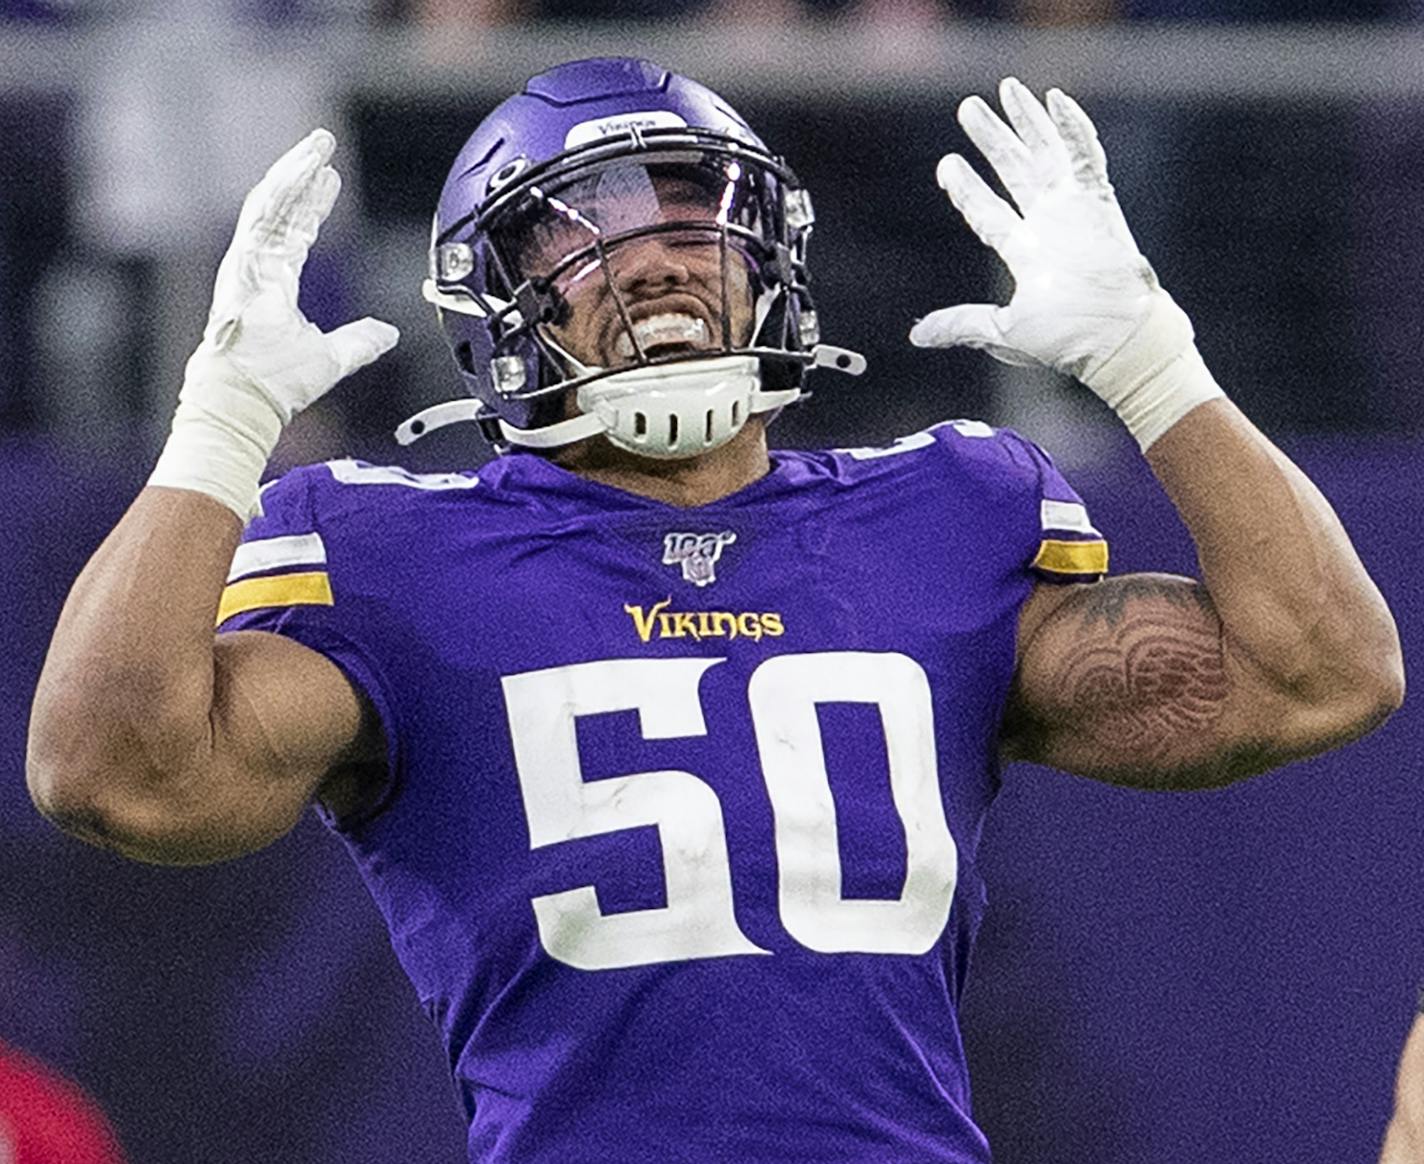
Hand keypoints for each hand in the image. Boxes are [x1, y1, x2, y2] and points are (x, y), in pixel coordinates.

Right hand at [150, 129, 398, 517]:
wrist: (247, 398)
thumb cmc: (277, 384)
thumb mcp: (333, 357)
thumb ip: (360, 342)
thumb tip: (387, 333)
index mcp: (275, 281)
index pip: (297, 232)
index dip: (314, 205)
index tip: (332, 180)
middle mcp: (258, 266)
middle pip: (283, 209)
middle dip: (304, 175)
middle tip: (324, 145)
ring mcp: (245, 262)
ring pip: (270, 203)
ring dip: (295, 171)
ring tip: (317, 146)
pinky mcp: (240, 263)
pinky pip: (260, 216)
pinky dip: (280, 190)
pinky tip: (299, 168)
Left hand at [910, 78, 1220, 448]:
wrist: (1116, 338)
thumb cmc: (1068, 342)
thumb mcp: (1004, 331)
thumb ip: (962, 325)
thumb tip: (917, 336)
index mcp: (1025, 254)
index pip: (987, 212)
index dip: (966, 189)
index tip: (946, 164)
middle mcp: (1048, 226)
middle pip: (1013, 171)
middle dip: (992, 139)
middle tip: (968, 108)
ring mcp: (1074, 212)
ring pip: (1046, 154)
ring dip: (1026, 122)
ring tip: (1007, 89)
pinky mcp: (1100, 204)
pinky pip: (1086, 157)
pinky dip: (1072, 128)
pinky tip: (1056, 100)